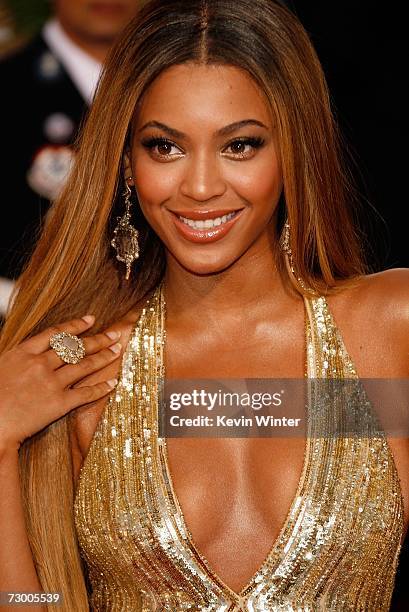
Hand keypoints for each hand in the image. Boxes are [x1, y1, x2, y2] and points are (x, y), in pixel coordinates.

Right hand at [0, 315, 121, 450]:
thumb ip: (21, 357)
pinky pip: (86, 393)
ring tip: (117, 351)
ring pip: (84, 365)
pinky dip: (101, 388)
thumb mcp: (1, 366)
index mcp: (24, 353)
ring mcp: (51, 383)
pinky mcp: (58, 404)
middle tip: (114, 334)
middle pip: (76, 347)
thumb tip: (36, 350)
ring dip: (104, 357)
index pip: (57, 334)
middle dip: (99, 339)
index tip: (91, 320)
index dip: (76, 325)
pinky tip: (113, 383)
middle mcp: (40, 364)